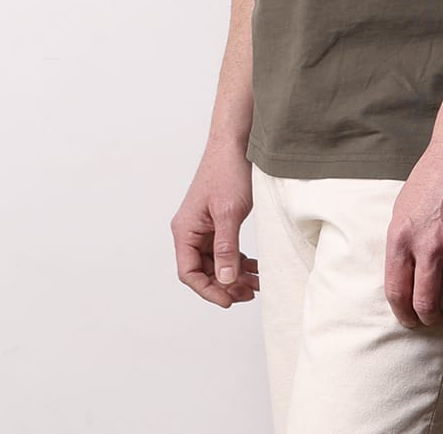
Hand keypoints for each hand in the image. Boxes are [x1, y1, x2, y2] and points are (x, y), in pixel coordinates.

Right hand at [170, 145, 259, 308]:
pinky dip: (239, 261)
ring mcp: (204, 226)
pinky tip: (254, 267)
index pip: (189, 273)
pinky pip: (224, 250)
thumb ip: (226, 249)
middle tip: (249, 293)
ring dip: (234, 275)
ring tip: (257, 283)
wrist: (236, 142)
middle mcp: (191, 230)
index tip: (229, 300)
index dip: (208, 290)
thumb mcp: (229, 213)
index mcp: (185, 229)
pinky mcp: (218, 222)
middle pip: (203, 271)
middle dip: (225, 285)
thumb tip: (226, 281)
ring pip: (216, 262)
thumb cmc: (228, 171)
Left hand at [384, 140, 442, 327]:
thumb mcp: (402, 209)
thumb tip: (404, 278)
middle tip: (435, 317)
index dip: (403, 314)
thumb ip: (402, 244)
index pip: (397, 292)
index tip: (410, 320)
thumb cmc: (433, 178)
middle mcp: (428, 246)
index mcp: (402, 237)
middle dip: (430, 318)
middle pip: (426, 304)